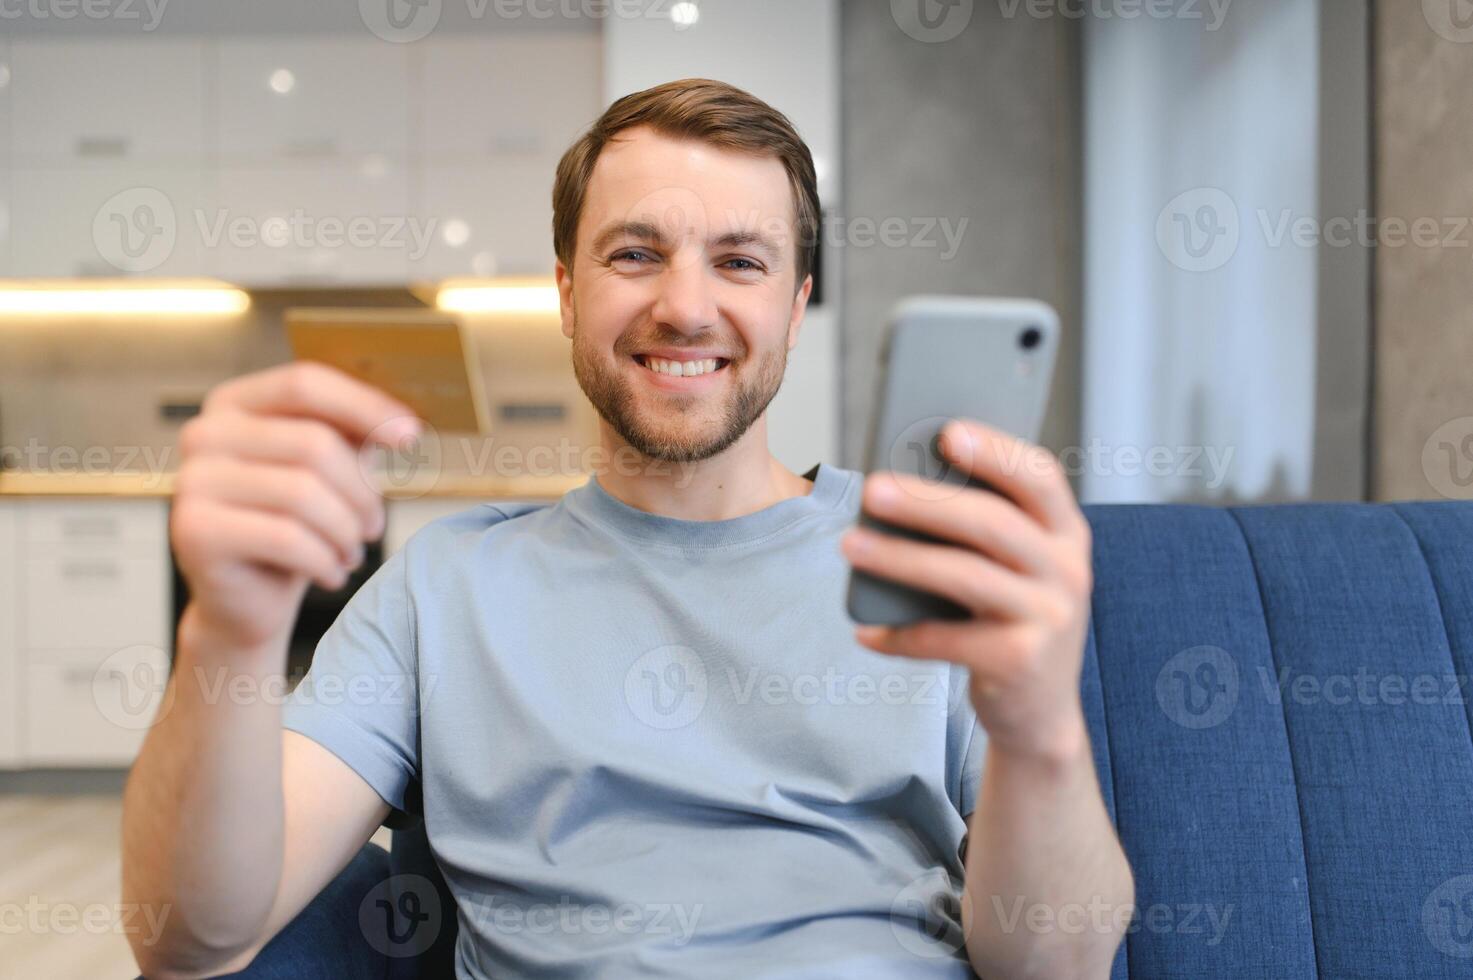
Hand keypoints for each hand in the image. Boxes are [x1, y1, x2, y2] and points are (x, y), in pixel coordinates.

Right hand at [171, 362, 420, 650]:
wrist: (246, 599)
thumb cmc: (292, 526)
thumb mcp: (327, 470)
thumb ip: (352, 434)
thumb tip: (402, 424)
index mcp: (233, 404)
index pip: (304, 383)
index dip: (363, 405)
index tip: (410, 436)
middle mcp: (204, 433)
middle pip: (313, 442)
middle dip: (361, 492)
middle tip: (374, 527)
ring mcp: (193, 481)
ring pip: (303, 492)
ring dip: (346, 531)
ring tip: (353, 552)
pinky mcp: (195, 531)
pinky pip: (286, 538)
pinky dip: (325, 561)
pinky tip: (332, 574)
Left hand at [840, 419, 1093, 764]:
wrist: (1041, 713)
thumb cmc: (1012, 620)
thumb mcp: (1014, 570)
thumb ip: (981, 530)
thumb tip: (902, 488)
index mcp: (1067, 533)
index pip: (1039, 477)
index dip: (995, 451)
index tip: (947, 433)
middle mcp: (1069, 571)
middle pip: (993, 523)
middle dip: (927, 503)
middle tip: (871, 489)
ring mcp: (1050, 618)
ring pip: (965, 576)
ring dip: (900, 558)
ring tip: (850, 545)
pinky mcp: (1020, 662)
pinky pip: (947, 640)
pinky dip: (900, 635)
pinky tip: (866, 630)